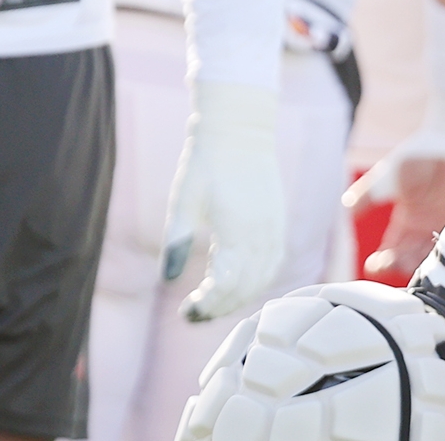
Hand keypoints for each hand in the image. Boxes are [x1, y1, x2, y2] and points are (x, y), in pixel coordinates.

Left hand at [162, 80, 286, 322]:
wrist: (240, 130)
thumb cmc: (206, 162)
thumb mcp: (183, 200)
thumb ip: (176, 241)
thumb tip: (167, 280)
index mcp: (237, 229)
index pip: (227, 285)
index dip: (207, 305)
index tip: (186, 311)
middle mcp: (261, 233)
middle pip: (247, 287)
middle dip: (220, 307)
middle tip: (194, 314)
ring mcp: (274, 228)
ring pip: (264, 278)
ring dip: (240, 297)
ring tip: (214, 303)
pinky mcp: (278, 222)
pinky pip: (274, 262)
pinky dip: (258, 281)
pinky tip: (240, 284)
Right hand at [344, 154, 444, 280]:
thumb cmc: (421, 154)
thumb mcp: (389, 175)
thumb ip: (368, 194)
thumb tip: (346, 209)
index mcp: (407, 225)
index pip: (391, 256)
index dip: (383, 265)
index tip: (376, 264)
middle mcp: (428, 232)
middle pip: (414, 263)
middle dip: (403, 267)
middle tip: (399, 262)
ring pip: (438, 259)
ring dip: (429, 264)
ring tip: (422, 260)